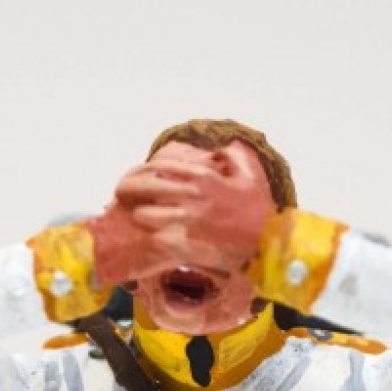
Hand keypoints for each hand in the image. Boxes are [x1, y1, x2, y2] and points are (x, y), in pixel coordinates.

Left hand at [113, 143, 275, 271]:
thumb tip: (221, 147)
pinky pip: (157, 240)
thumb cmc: (259, 209)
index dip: (144, 170)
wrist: (268, 242)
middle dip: (130, 191)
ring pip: (146, 215)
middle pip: (146, 187)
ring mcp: (188, 220)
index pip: (161, 166)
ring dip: (141, 217)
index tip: (137, 176)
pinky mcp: (188, 243)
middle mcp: (192, 195)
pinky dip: (152, 239)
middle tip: (123, 196)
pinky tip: (152, 240)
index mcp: (203, 176)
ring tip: (139, 220)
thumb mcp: (250, 174)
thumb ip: (233, 155)